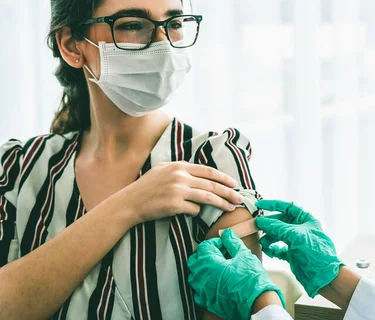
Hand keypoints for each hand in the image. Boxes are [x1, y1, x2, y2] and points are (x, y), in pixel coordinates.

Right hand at [119, 161, 244, 224]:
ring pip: (207, 197)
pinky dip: (196, 211)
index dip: (224, 178)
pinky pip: (194, 209)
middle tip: (240, 198)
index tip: (235, 184)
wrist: (129, 203)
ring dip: (222, 203)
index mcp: (179, 166)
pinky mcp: (174, 204)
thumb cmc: (146, 187)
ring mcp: (177, 190)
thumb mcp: (163, 170)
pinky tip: (194, 212)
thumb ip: (181, 170)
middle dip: (229, 192)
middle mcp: (180, 176)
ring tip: (231, 208)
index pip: (208, 171)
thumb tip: (201, 176)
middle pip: (212, 184)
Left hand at [187, 229, 284, 318]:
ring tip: (216, 266)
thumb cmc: (251, 279)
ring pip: (194, 275)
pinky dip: (203, 284)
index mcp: (209, 264)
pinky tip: (214, 282)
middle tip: (219, 253)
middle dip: (205, 254)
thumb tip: (227, 234)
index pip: (204, 246)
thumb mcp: (244, 255)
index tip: (224, 243)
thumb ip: (232, 242)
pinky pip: (197, 291)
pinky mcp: (207, 301)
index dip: (215, 242)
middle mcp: (202, 277)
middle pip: (194, 260)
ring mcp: (202, 291)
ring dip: (202, 268)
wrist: (256, 303)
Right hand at [255, 200, 343, 297]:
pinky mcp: (293, 254)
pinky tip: (267, 250)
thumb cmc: (315, 252)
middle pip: (280, 222)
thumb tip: (261, 221)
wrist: (324, 276)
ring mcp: (297, 242)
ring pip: (278, 235)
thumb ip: (277, 227)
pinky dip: (272, 249)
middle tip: (257, 227)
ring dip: (269, 238)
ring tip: (262, 243)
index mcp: (305, 219)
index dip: (273, 205)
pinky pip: (279, 248)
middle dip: (269, 225)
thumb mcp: (295, 236)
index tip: (259, 204)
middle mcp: (301, 229)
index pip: (287, 207)